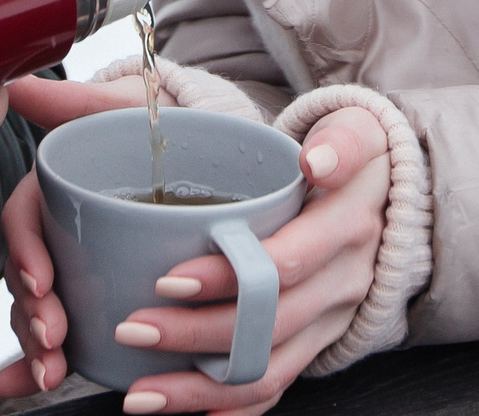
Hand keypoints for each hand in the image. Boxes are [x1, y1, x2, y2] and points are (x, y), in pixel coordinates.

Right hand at [0, 74, 154, 391]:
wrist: (218, 161)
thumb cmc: (164, 134)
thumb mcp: (126, 114)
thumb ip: (75, 102)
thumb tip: (16, 83)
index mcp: (56, 191)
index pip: (24, 222)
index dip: (26, 252)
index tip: (45, 281)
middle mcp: (59, 234)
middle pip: (27, 278)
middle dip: (31, 315)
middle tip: (52, 338)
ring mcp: (76, 271)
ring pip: (40, 313)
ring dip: (34, 347)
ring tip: (50, 371)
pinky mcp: (97, 302)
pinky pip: (63, 340)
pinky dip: (34, 367)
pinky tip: (18, 389)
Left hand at [0, 103, 390, 413]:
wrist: (394, 196)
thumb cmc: (338, 150)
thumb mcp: (308, 114)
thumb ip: (227, 101)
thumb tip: (84, 94)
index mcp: (345, 217)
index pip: (284, 260)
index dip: (227, 275)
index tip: (166, 278)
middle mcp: (344, 277)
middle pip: (266, 325)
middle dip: (195, 335)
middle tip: (130, 325)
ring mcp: (329, 320)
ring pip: (263, 371)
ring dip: (197, 388)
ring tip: (135, 391)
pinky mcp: (312, 345)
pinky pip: (268, 390)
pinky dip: (220, 410)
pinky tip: (170, 408)